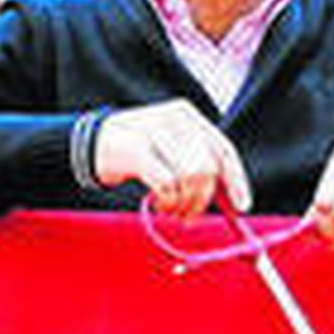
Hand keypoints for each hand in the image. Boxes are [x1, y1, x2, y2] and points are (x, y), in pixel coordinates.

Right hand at [94, 100, 251, 218]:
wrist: (91, 143)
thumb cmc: (139, 152)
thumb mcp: (172, 151)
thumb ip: (200, 169)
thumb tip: (233, 204)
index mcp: (188, 116)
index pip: (223, 150)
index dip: (236, 181)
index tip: (241, 208)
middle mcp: (175, 119)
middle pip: (208, 168)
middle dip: (203, 200)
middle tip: (190, 217)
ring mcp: (155, 131)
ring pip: (190, 177)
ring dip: (183, 203)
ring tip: (170, 208)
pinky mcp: (137, 150)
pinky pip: (167, 184)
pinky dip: (167, 201)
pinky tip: (158, 203)